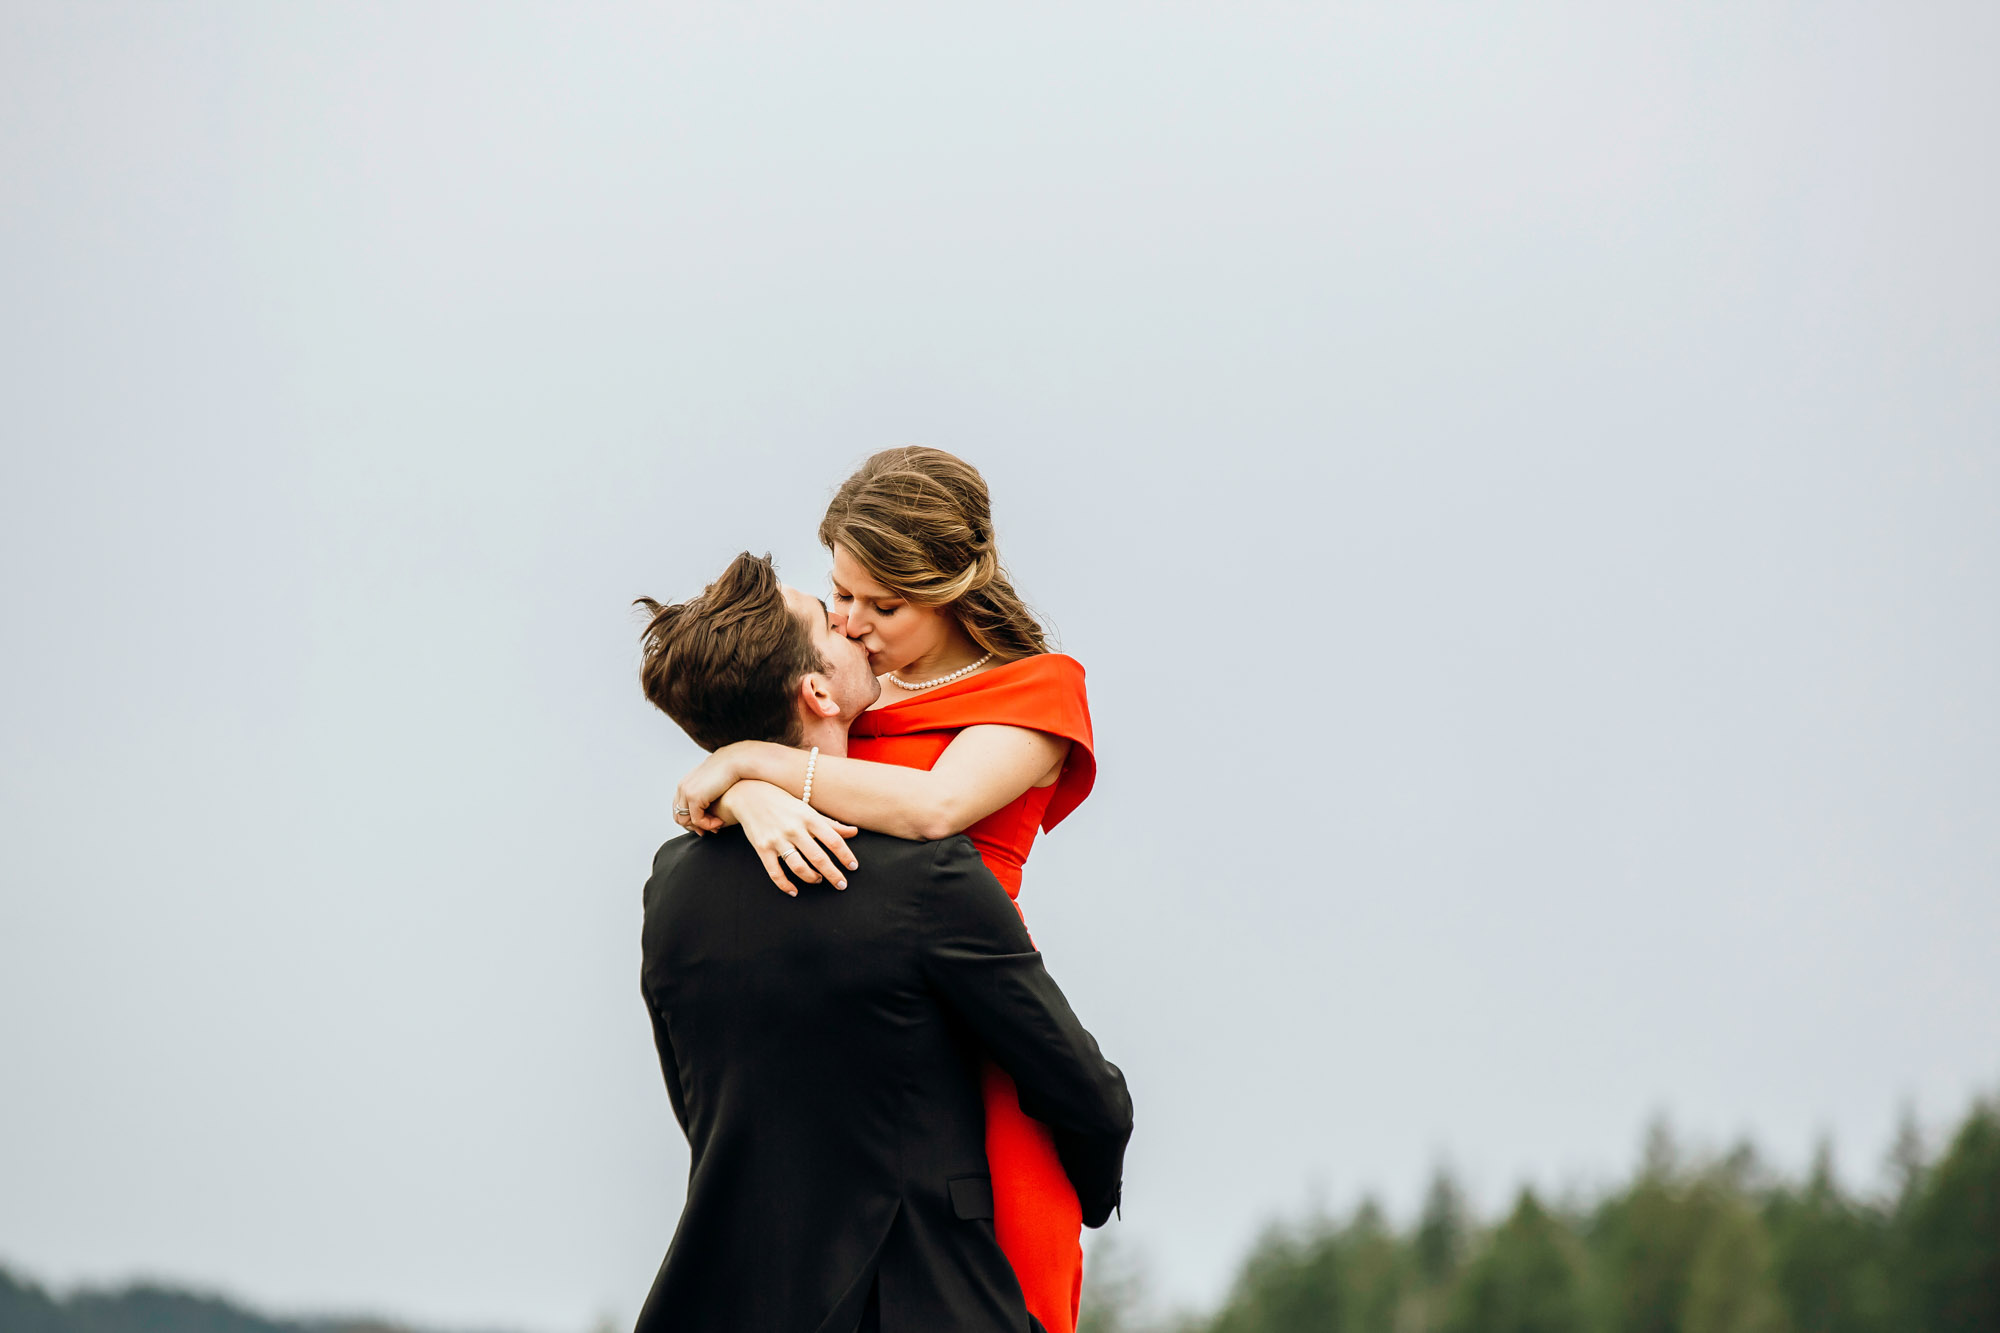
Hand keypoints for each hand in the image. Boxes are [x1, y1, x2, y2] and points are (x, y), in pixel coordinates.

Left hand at [674, 743, 755, 833]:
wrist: (736, 762)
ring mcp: (687, 792)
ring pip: (685, 820)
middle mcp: (683, 787)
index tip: (707, 824)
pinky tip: (720, 822)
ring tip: (717, 825)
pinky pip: (697, 820)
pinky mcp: (694, 797)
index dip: (692, 820)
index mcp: (686, 783)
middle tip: (710, 829)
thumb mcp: (713, 782)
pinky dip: (708, 825)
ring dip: (702, 826)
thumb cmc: (730, 771)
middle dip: (694, 826)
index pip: (680, 808)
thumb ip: (708, 791)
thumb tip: (710, 800)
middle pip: (679, 816)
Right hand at [721, 781, 860, 896]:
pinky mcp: (762, 848)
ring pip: (798, 866)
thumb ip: (830, 823)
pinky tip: (794, 891)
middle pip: (818, 857)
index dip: (846, 856)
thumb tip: (854, 832)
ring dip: (812, 878)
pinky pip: (775, 872)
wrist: (749, 795)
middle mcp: (794, 828)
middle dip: (833, 874)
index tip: (853, 867)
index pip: (833, 840)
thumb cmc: (783, 802)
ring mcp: (777, 839)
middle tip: (842, 885)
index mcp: (809, 817)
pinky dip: (785, 885)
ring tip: (818, 879)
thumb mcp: (808, 809)